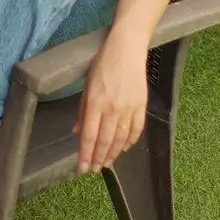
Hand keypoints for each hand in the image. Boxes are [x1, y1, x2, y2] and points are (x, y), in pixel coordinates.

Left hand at [74, 27, 148, 173]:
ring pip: (120, 139)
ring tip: (106, 163)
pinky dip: (129, 142)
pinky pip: (136, 130)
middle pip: (105, 140)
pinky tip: (123, 148)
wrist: (127, 49)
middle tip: (93, 169)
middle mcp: (112, 108)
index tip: (82, 168)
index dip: (85, 154)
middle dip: (98, 158)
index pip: (89, 135)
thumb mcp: (87, 84)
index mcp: (95, 102)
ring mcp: (129, 108)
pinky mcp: (141, 106)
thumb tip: (77, 132)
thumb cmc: (103, 63)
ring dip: (113, 154)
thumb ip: (82, 110)